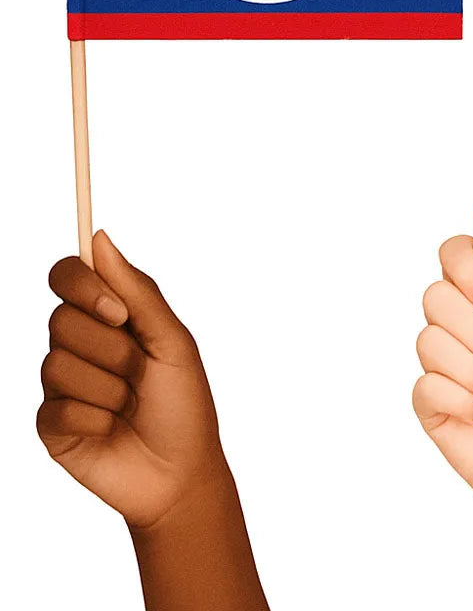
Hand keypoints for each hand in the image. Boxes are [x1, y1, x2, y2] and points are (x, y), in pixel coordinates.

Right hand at [37, 230, 227, 529]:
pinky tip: (111, 429)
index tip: (117, 312)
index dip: (82, 285)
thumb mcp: (171, 341)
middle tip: (140, 373)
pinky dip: (95, 418)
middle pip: (60, 319)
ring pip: (57, 364)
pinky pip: (56, 407)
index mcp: (109, 317)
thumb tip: (99, 237)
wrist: (181, 471)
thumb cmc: (184, 402)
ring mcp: (61, 384)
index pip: (68, 276)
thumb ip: (138, 291)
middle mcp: (78, 344)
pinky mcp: (51, 423)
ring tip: (130, 405)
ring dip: (109, 387)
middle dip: (111, 349)